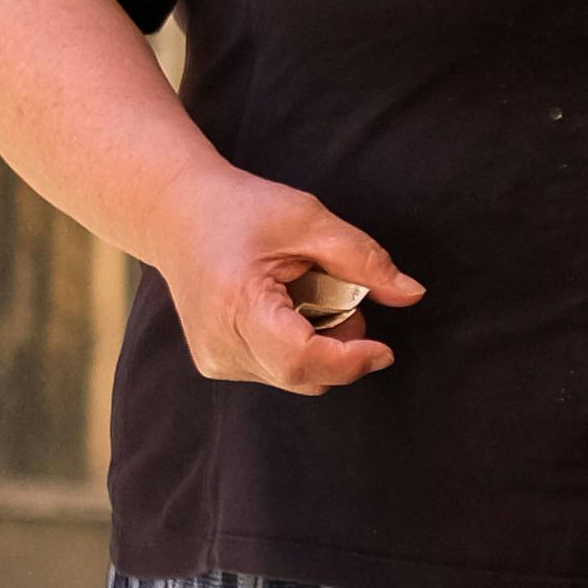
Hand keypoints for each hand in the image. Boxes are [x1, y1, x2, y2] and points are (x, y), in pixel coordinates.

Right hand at [159, 172, 420, 393]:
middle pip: (305, 374)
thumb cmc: (240, 209)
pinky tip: (283, 308)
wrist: (176, 214)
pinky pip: (278, 372)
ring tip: (303, 292)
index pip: (300, 358)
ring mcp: (214, 358)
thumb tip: (412, 294)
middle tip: (339, 294)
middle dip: (341, 346)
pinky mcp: (216, 364)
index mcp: (237, 304)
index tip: (384, 349)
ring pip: (296, 378)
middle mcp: (220, 342)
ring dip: (320, 346)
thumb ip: (364, 260)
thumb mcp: (308, 219)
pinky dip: (297, 347)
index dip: (349, 360)